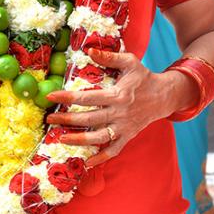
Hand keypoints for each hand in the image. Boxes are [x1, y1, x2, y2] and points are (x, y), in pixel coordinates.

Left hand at [45, 49, 177, 167]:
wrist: (164, 96)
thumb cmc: (144, 77)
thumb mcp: (130, 62)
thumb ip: (109, 57)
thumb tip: (89, 51)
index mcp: (117, 95)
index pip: (87, 97)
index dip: (67, 97)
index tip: (50, 96)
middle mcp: (119, 113)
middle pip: (89, 119)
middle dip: (67, 120)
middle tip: (49, 119)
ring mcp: (123, 127)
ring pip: (98, 138)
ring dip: (79, 140)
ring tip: (60, 139)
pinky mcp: (128, 136)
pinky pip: (114, 151)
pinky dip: (101, 158)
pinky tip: (87, 162)